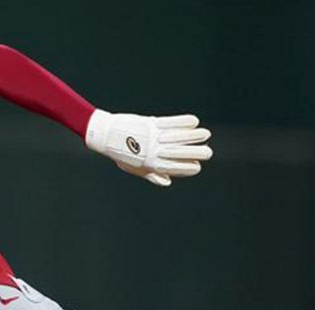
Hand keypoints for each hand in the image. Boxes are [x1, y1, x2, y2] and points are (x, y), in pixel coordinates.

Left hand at [85, 110, 212, 186]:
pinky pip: (172, 122)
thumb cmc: (121, 154)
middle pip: (181, 153)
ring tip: (206, 134)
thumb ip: (152, 175)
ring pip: (179, 137)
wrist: (107, 136)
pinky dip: (184, 121)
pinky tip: (195, 121)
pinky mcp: (151, 124)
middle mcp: (154, 151)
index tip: (197, 166)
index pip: (175, 168)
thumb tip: (168, 182)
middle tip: (208, 153)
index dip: (188, 168)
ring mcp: (154, 137)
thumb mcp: (135, 168)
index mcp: (151, 164)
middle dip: (197, 153)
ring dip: (195, 136)